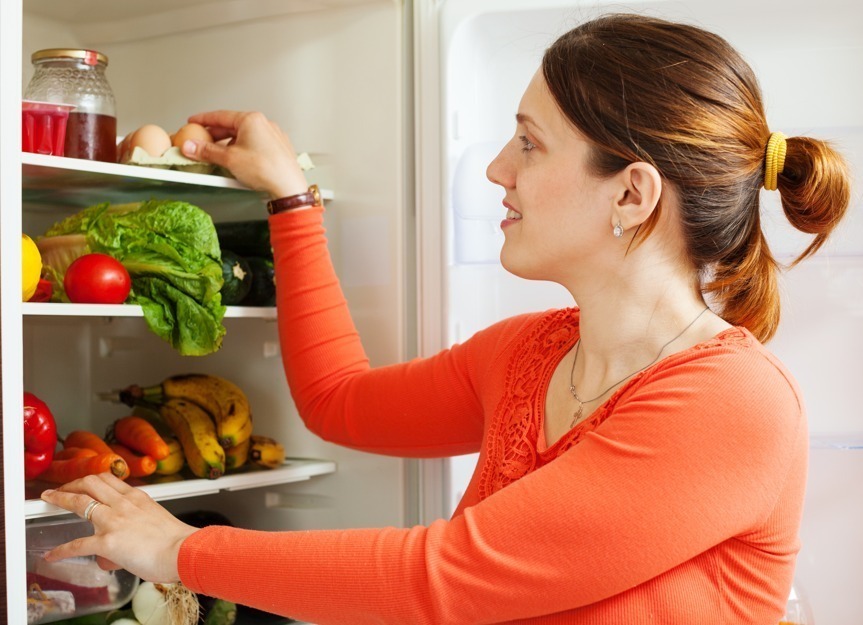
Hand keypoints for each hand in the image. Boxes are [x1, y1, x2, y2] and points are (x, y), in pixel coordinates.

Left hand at [40, 473, 197, 582]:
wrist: (182, 550)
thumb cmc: (176, 540)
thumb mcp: (159, 518)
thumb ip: (143, 519)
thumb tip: (135, 533)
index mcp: (137, 497)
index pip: (109, 479)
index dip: (90, 480)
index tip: (83, 483)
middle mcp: (123, 504)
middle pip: (90, 482)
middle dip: (71, 484)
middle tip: (61, 491)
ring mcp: (113, 520)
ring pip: (80, 502)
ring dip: (61, 499)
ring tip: (50, 500)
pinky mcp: (107, 541)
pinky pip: (77, 544)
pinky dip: (62, 550)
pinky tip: (53, 554)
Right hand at [181, 110, 308, 198]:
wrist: (288, 187)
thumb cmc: (266, 169)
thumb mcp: (229, 159)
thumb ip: (207, 151)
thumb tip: (192, 147)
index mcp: (252, 120)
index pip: (220, 116)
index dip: (203, 120)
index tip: (193, 122)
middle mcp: (264, 125)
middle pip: (232, 127)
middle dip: (215, 136)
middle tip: (201, 143)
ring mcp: (272, 137)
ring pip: (244, 138)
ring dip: (229, 146)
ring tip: (218, 158)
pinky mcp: (277, 149)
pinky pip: (254, 146)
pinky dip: (242, 151)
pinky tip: (236, 163)